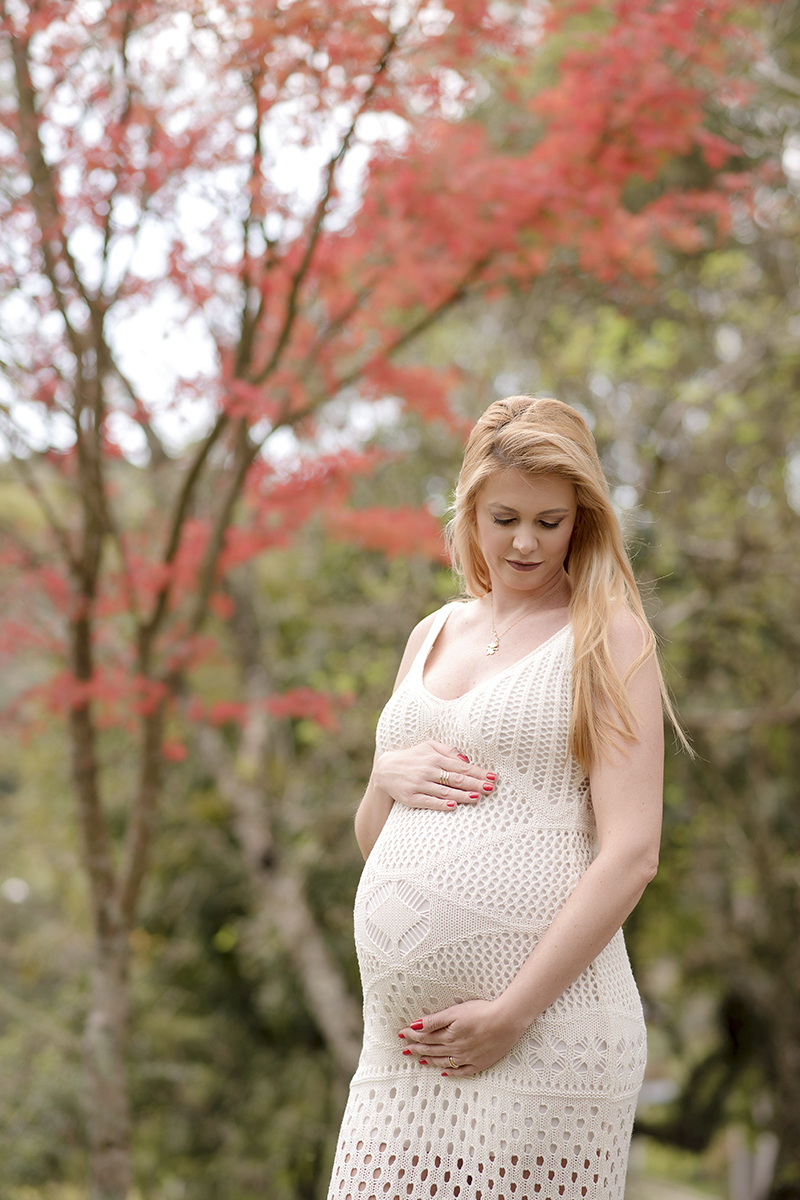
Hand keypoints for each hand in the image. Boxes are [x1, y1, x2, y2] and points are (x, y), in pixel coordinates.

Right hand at [373, 741, 495, 811]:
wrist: (385, 770)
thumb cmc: (413, 757)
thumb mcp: (428, 746)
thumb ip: (448, 750)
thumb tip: (466, 760)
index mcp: (434, 758)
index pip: (461, 767)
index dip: (478, 772)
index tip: (492, 777)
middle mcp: (428, 770)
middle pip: (456, 779)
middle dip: (475, 784)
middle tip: (491, 788)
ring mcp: (419, 784)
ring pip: (445, 791)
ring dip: (462, 795)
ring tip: (478, 797)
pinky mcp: (410, 797)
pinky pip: (428, 801)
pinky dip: (440, 804)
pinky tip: (453, 806)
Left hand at [398, 999, 521, 1075]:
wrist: (506, 1021)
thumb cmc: (481, 1011)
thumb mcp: (455, 1012)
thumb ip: (434, 1020)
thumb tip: (415, 1026)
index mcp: (448, 1035)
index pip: (425, 1036)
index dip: (412, 1035)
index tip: (402, 1034)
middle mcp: (455, 1049)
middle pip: (432, 1049)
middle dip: (417, 1048)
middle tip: (405, 1051)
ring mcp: (467, 1058)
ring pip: (443, 1061)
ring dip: (430, 1060)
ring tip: (419, 1059)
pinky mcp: (480, 1063)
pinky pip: (461, 1071)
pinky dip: (451, 1073)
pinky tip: (443, 1073)